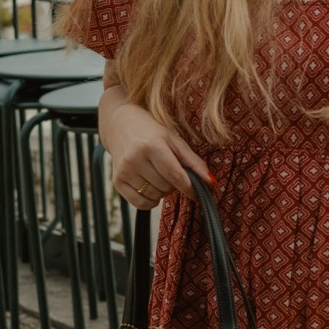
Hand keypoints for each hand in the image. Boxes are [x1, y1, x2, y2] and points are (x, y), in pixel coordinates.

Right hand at [99, 88, 211, 209]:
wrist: (121, 124)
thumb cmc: (152, 132)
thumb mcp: (175, 141)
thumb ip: (194, 162)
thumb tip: (211, 183)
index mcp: (152, 145)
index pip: (176, 176)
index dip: (190, 188)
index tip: (199, 195)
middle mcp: (135, 158)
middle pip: (166, 187)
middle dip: (173, 183)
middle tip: (169, 170)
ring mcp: (124, 170)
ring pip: (154, 196)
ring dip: (162, 191)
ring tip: (157, 174)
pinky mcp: (117, 181)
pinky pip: (140, 204)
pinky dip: (149, 200)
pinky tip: (149, 185)